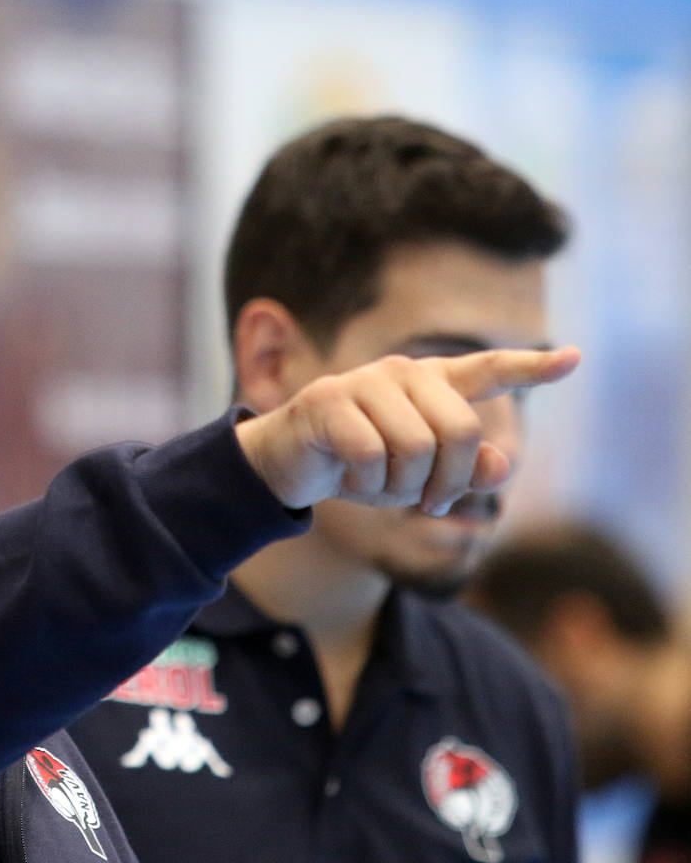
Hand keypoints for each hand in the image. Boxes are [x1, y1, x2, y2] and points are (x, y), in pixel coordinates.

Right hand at [234, 347, 580, 513]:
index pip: (489, 370)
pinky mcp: (328, 400)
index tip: (574, 360)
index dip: (532, 368)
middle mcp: (403, 373)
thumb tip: (500, 467)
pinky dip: (366, 482)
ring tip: (384, 489)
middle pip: (460, 431)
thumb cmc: (359, 465)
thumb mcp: (418, 476)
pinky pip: (369, 453)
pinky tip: (351, 479)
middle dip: (448, 480)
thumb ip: (464, 470)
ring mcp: (364, 382)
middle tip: (430, 503)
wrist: (288, 463)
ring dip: (401, 486)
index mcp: (431, 385)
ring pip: (414, 446)